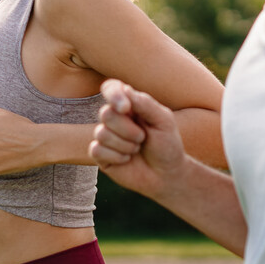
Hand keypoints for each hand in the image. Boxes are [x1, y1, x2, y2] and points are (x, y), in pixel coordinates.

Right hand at [89, 79, 186, 199]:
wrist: (166, 175)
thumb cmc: (167, 145)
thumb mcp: (163, 121)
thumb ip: (145, 104)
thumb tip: (125, 90)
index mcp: (129, 105)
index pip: (111, 88)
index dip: (113, 94)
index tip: (125, 108)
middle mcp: (114, 118)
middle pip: (106, 113)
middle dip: (128, 129)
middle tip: (143, 138)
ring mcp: (106, 136)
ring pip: (102, 133)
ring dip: (125, 145)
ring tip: (137, 149)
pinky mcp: (100, 154)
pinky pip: (96, 150)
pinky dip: (117, 157)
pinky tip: (126, 160)